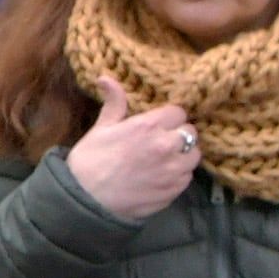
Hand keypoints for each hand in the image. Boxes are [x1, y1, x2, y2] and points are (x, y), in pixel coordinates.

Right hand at [64, 76, 200, 221]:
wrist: (85, 200)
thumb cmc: (89, 161)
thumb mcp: (101, 128)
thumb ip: (114, 103)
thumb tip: (106, 77)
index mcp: (149, 126)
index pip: (179, 112)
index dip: (168, 117)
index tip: (158, 124)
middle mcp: (167, 146)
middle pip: (190, 133)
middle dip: (178, 134)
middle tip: (162, 141)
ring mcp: (173, 171)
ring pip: (194, 156)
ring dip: (183, 155)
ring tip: (165, 160)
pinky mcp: (174, 191)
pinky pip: (187, 177)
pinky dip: (178, 175)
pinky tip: (161, 177)